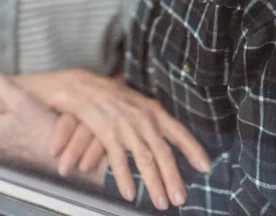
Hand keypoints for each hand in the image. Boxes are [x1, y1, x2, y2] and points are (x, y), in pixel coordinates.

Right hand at [15, 70, 211, 209]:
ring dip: (154, 183)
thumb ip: (154, 122)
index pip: (178, 131)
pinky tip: (130, 193)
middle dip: (173, 177)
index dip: (193, 149)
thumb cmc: (112, 98)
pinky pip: (118, 158)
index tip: (206, 167)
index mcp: (153, 110)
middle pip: (162, 151)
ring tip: (161, 203)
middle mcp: (142, 117)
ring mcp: (125, 124)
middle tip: (181, 199)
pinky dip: (124, 177)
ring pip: (144, 158)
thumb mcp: (138, 104)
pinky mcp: (106, 130)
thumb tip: (171, 143)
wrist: (82, 86)